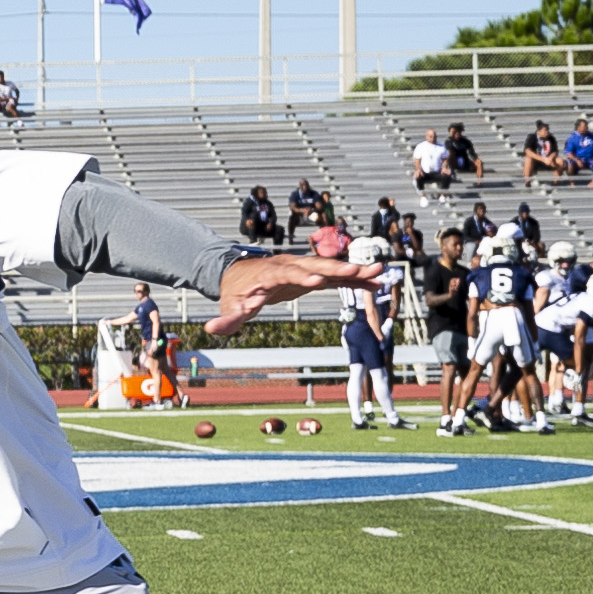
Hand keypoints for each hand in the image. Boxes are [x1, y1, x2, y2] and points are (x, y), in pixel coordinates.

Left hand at [207, 252, 369, 337]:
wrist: (241, 276)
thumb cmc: (235, 293)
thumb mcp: (229, 308)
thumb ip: (226, 319)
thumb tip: (212, 328)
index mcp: (270, 273)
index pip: (287, 273)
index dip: (301, 277)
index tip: (317, 282)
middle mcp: (290, 265)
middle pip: (316, 265)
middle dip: (338, 268)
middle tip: (359, 270)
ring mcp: (304, 268)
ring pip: (332, 268)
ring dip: (355, 270)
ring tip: (380, 272)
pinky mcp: (313, 275)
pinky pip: (337, 277)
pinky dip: (355, 280)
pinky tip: (375, 283)